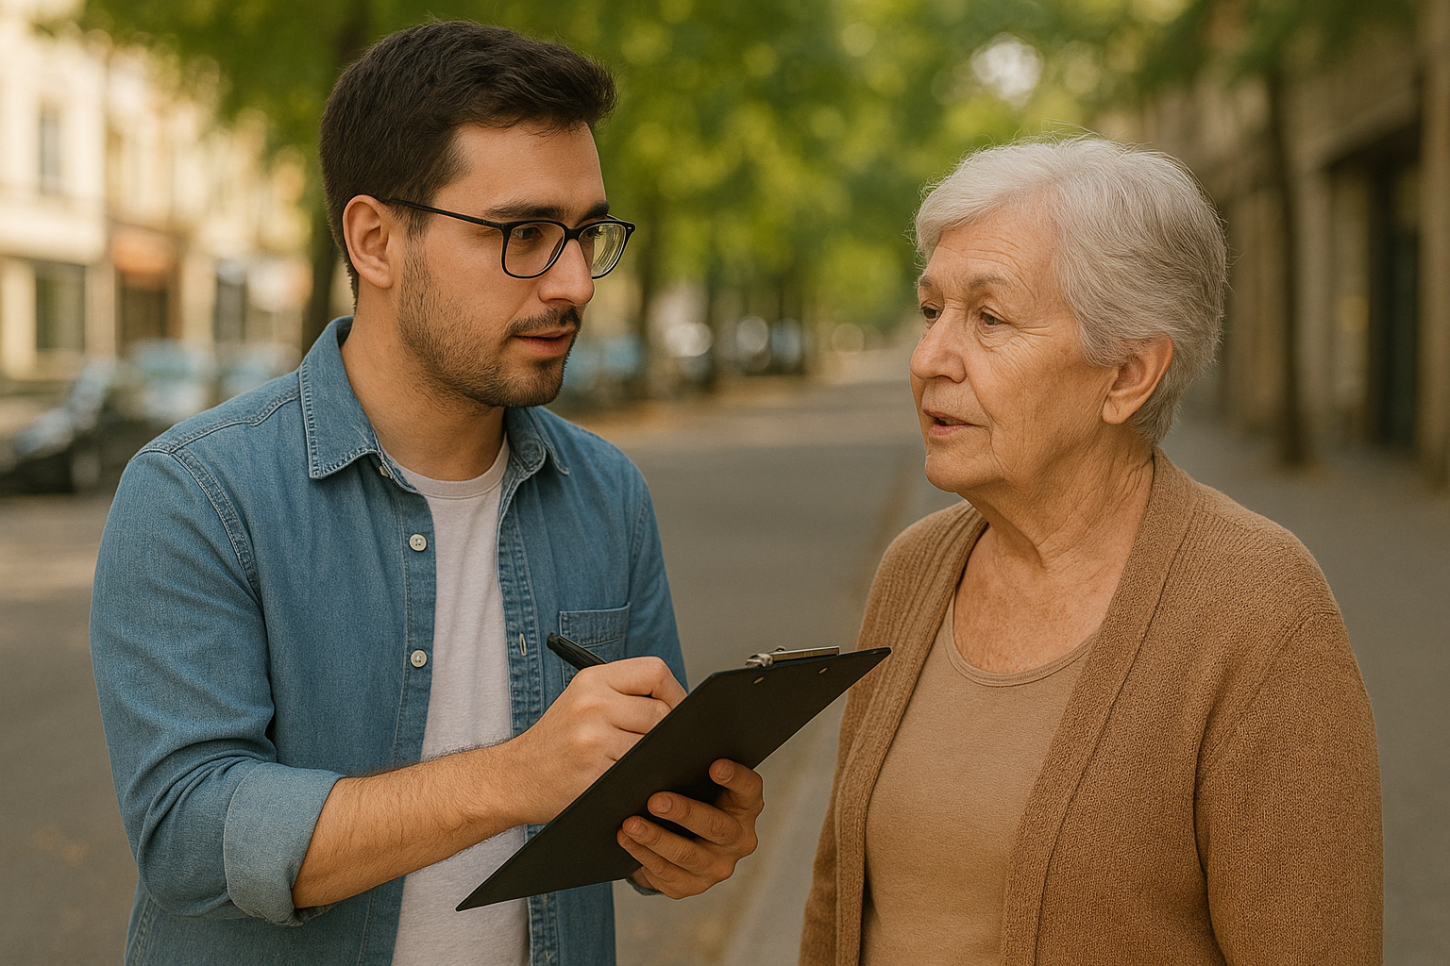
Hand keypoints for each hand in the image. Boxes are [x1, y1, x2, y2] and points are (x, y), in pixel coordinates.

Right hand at [497, 657, 685, 825]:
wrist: (514, 777)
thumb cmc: (556, 742)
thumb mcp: (582, 701)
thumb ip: (625, 696)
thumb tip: (681, 706)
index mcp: (593, 680)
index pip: (655, 671)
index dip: (675, 693)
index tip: (677, 711)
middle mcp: (592, 704)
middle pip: (661, 713)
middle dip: (668, 733)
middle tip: (658, 746)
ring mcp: (593, 739)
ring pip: (653, 746)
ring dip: (653, 758)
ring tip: (638, 763)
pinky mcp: (594, 773)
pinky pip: (638, 773)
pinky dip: (640, 779)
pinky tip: (627, 780)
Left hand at [618, 759, 763, 897]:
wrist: (679, 839)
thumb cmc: (689, 796)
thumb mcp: (697, 781)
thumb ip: (692, 767)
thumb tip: (663, 746)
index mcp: (745, 806)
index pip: (749, 789)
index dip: (736, 778)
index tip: (715, 765)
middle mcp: (738, 839)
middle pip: (716, 826)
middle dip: (684, 812)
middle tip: (655, 800)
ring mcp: (717, 866)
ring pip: (686, 854)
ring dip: (655, 838)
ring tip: (630, 823)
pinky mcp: (691, 885)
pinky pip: (666, 872)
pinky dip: (643, 854)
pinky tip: (626, 839)